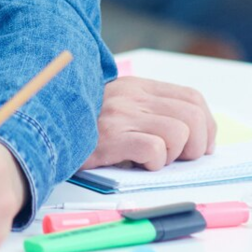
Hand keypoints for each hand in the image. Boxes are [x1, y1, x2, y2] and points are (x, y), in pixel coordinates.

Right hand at [82, 76, 215, 169]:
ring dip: (174, 156)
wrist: (44, 131)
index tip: (201, 145)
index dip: (206, 126)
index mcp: (139, 87)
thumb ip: (152, 113)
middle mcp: (133, 96)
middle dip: (196, 145)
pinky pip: (155, 150)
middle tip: (179, 159)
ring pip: (179, 134)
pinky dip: (154, 163)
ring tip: (154, 160)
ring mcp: (122, 116)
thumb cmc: (88, 128)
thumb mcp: (121, 110)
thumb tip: (194, 136)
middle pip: (193, 117)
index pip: (192, 98)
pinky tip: (138, 164)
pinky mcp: (111, 137)